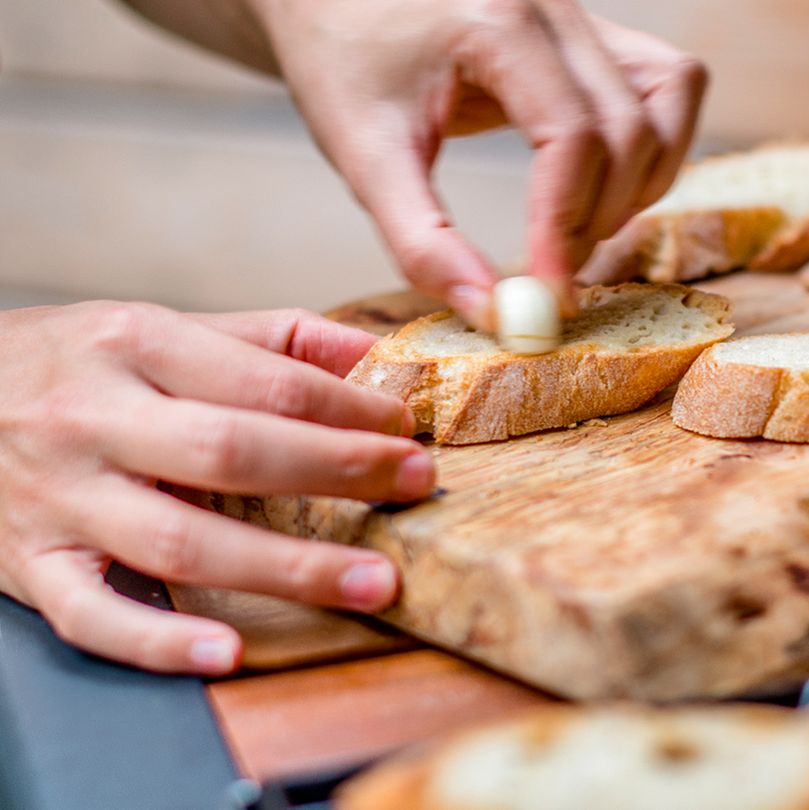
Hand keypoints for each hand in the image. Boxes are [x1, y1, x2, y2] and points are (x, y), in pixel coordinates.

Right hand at [0, 302, 435, 674]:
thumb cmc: (66, 366)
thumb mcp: (155, 328)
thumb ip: (265, 339)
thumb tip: (369, 350)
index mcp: (132, 345)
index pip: (264, 381)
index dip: (349, 409)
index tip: (407, 429)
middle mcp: (92, 419)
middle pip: (233, 453)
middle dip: (338, 472)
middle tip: (414, 484)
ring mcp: (58, 498)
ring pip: (180, 541)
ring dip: (287, 567)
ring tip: (372, 580)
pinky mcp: (29, 567)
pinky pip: (93, 615)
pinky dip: (159, 639)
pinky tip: (226, 649)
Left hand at [252, 0, 707, 327]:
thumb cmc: (339, 54)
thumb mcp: (362, 150)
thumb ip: (421, 239)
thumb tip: (493, 313)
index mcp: (495, 20)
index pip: (573, 136)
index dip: (567, 227)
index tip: (545, 297)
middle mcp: (555, 7)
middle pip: (631, 127)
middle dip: (600, 218)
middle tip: (552, 275)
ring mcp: (584, 13)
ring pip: (671, 99)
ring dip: (641, 182)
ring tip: (576, 229)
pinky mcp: (596, 31)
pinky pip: (669, 84)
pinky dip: (655, 144)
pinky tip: (602, 185)